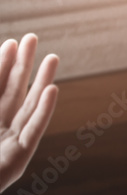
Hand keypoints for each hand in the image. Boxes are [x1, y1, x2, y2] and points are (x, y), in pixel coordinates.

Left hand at [0, 35, 58, 192]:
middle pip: (13, 90)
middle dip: (23, 65)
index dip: (2, 65)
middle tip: (33, 38)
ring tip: (52, 58)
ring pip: (28, 106)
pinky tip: (53, 90)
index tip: (12, 43)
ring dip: (41, 81)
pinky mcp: (20, 157)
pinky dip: (44, 110)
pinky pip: (34, 129)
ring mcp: (11, 142)